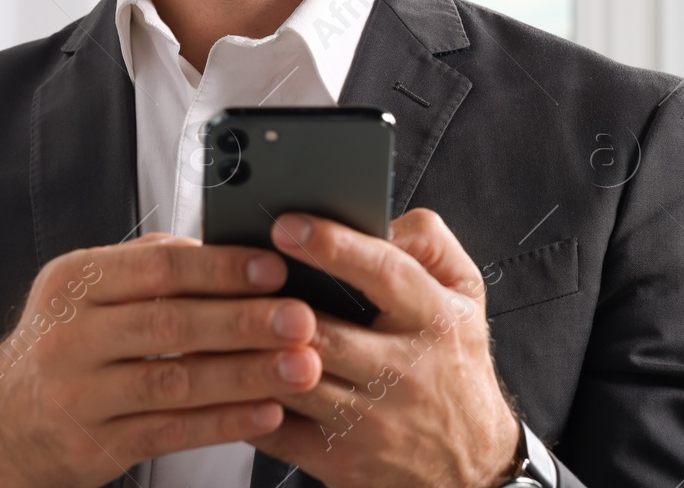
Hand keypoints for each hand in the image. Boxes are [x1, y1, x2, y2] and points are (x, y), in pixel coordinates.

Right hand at [0, 232, 322, 487]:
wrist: (0, 423)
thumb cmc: (67, 341)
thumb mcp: (87, 290)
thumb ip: (149, 263)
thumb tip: (229, 244)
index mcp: (75, 283)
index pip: (156, 268)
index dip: (220, 268)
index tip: (275, 268)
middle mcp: (70, 337)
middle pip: (170, 325)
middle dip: (244, 321)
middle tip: (302, 319)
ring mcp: (78, 396)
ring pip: (174, 383)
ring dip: (246, 375)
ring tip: (300, 368)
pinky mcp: (93, 448)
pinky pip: (170, 432)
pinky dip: (224, 422)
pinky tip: (267, 412)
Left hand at [247, 208, 522, 487]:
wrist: (469, 464)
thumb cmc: (456, 367)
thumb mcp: (466, 293)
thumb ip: (429, 242)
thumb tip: (381, 220)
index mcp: (435, 319)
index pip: (385, 274)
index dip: (333, 245)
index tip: (288, 225)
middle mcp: (404, 372)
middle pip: (324, 333)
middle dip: (271, 303)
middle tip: (231, 272)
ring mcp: (370, 421)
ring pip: (291, 380)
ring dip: (246, 350)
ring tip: (214, 316)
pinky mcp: (339, 459)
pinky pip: (275, 428)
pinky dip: (243, 400)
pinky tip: (226, 373)